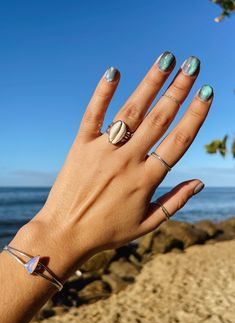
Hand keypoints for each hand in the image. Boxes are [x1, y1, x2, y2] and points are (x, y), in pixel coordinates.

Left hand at [28, 53, 212, 271]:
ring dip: (150, 84)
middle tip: (192, 65)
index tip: (206, 92)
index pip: (178, 141)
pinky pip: (93, 115)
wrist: (65, 233)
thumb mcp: (147, 223)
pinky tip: (114, 72)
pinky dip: (102, 93)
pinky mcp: (80, 146)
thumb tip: (200, 181)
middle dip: (178, 89)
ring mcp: (102, 151)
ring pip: (131, 112)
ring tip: (166, 60)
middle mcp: (126, 161)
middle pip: (158, 119)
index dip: (195, 115)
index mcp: (146, 180)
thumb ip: (175, 202)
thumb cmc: (108, 231)